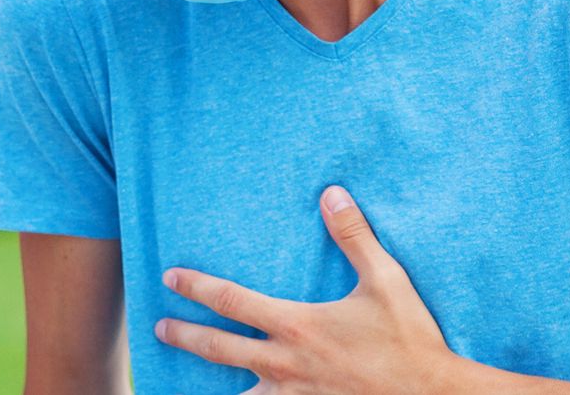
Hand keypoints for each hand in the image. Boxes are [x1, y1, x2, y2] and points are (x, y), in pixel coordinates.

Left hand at [155, 186, 474, 393]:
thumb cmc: (410, 338)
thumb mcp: (386, 280)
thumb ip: (354, 236)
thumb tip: (332, 194)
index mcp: (296, 326)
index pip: (230, 301)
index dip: (196, 288)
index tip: (170, 278)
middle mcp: (284, 365)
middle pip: (217, 350)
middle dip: (184, 335)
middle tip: (159, 328)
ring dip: (205, 388)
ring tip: (182, 385)